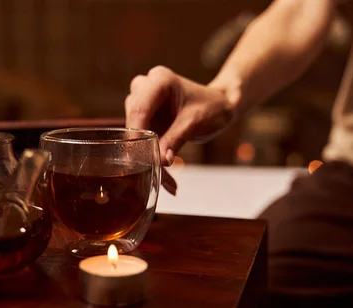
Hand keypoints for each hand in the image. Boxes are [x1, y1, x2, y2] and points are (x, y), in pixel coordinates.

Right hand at [125, 66, 234, 193]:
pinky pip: (142, 141)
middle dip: (143, 150)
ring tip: (168, 182)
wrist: (220, 106)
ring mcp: (142, 104)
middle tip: (156, 174)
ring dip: (149, 159)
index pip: (139, 108)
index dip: (137, 134)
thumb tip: (161, 161)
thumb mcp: (194, 122)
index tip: (140, 158)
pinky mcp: (144, 120)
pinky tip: (168, 180)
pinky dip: (154, 159)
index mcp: (158, 81)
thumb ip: (175, 139)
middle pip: (133, 122)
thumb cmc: (211, 106)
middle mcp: (145, 88)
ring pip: (134, 135)